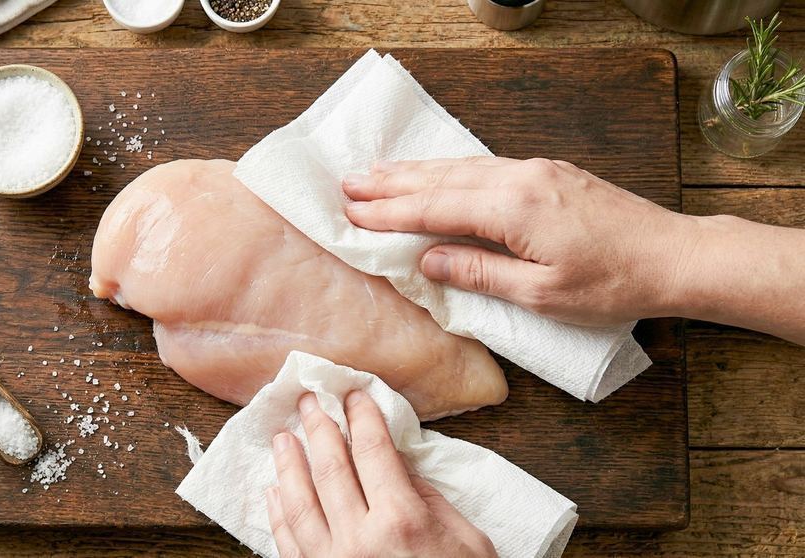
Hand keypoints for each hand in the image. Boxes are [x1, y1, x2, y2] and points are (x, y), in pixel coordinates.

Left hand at [267, 391, 495, 557]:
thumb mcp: (466, 541)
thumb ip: (428, 497)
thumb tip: (395, 460)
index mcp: (402, 522)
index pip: (373, 452)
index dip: (361, 417)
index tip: (353, 394)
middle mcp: (360, 540)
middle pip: (330, 469)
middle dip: (318, 428)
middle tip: (308, 400)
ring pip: (299, 503)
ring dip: (288, 465)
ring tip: (282, 437)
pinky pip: (288, 545)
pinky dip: (278, 515)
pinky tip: (274, 492)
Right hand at [342, 156, 698, 326]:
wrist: (673, 256)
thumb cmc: (612, 284)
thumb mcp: (540, 294)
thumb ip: (479, 271)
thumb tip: (428, 260)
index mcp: (514, 208)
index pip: (436, 207)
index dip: (390, 211)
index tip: (352, 211)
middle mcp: (521, 178)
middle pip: (442, 178)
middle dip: (391, 183)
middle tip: (349, 183)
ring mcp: (536, 170)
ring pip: (461, 166)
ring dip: (415, 171)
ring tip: (377, 172)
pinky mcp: (548, 172)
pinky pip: (484, 165)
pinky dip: (449, 169)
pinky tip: (435, 173)